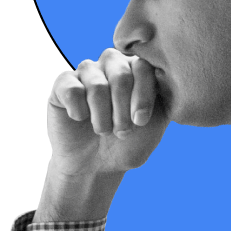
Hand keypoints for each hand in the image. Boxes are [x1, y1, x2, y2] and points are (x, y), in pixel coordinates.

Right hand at [45, 48, 166, 178]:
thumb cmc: (128, 144)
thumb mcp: (154, 124)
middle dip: (123, 109)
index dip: (143, 95)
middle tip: (122, 132)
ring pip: (96, 84)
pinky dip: (79, 110)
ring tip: (102, 130)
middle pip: (121, 73)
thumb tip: (167, 77)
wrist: (96, 166)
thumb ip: (164, 99)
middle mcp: (112, 64)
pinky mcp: (62, 84)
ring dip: (102, 116)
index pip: (143, 66)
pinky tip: (80, 119)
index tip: (140, 121)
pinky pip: (71, 89)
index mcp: (137, 69)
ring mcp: (86, 72)